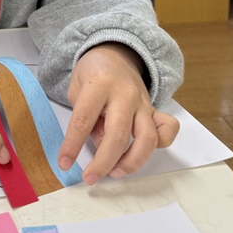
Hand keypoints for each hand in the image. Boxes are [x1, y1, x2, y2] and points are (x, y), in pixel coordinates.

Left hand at [59, 43, 179, 184]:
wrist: (115, 54)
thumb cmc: (92, 73)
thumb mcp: (77, 88)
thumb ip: (86, 117)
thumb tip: (100, 145)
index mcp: (99, 84)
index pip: (84, 119)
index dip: (73, 145)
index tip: (65, 163)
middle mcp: (124, 93)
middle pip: (118, 134)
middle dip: (103, 162)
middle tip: (91, 178)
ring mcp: (143, 102)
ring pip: (147, 138)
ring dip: (132, 162)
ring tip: (115, 172)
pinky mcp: (155, 109)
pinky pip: (167, 129)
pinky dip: (162, 144)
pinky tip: (142, 153)